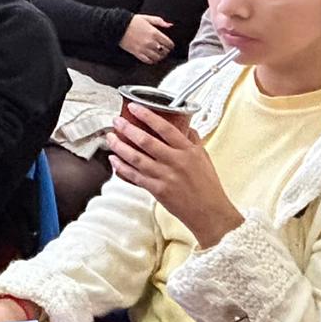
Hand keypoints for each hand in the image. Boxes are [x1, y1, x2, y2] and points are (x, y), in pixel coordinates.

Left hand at [106, 106, 242, 247]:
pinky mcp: (157, 190)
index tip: (134, 108)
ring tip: (111, 138)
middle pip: (146, 141)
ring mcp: (165, 176)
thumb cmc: (208, 186)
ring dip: (120, 147)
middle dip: (128, 129)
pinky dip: (122, 167)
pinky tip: (114, 160)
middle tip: (117, 121)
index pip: (165, 127)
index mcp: (188, 150)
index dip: (147, 116)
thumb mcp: (204, 157)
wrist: (210, 213)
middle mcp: (176, 161)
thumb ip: (192, 140)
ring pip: (136, 158)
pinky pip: (135, 176)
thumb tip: (185, 125)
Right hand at [119, 14, 173, 64]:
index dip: (171, 45)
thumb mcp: (147, 18)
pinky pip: (147, 61)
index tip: (170, 45)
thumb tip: (169, 25)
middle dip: (166, 51)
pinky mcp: (137, 53)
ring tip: (159, 55)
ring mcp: (143, 49)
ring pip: (157, 57)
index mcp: (154, 33)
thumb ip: (159, 21)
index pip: (168, 43)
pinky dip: (151, 61)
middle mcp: (150, 42)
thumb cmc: (131, 22)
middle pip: (164, 51)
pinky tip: (152, 58)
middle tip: (165, 50)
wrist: (118, 27)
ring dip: (160, 57)